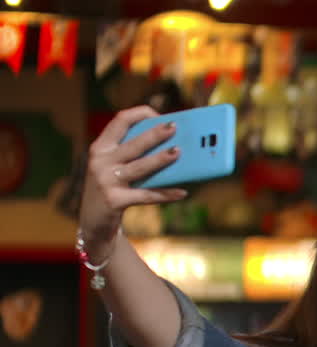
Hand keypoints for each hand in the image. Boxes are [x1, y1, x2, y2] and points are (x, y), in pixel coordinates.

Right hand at [80, 106, 186, 246]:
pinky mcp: (114, 200)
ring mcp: (106, 181)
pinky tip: (182, 192)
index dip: (140, 114)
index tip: (158, 114)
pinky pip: (146, 195)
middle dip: (154, 134)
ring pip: (139, 167)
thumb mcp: (114, 167)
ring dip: (160, 159)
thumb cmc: (112, 188)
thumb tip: (172, 146)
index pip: (119, 121)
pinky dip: (165, 194)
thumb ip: (133, 155)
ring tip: (178, 153)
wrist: (93, 220)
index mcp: (101, 148)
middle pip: (133, 144)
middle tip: (174, 127)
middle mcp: (100, 161)